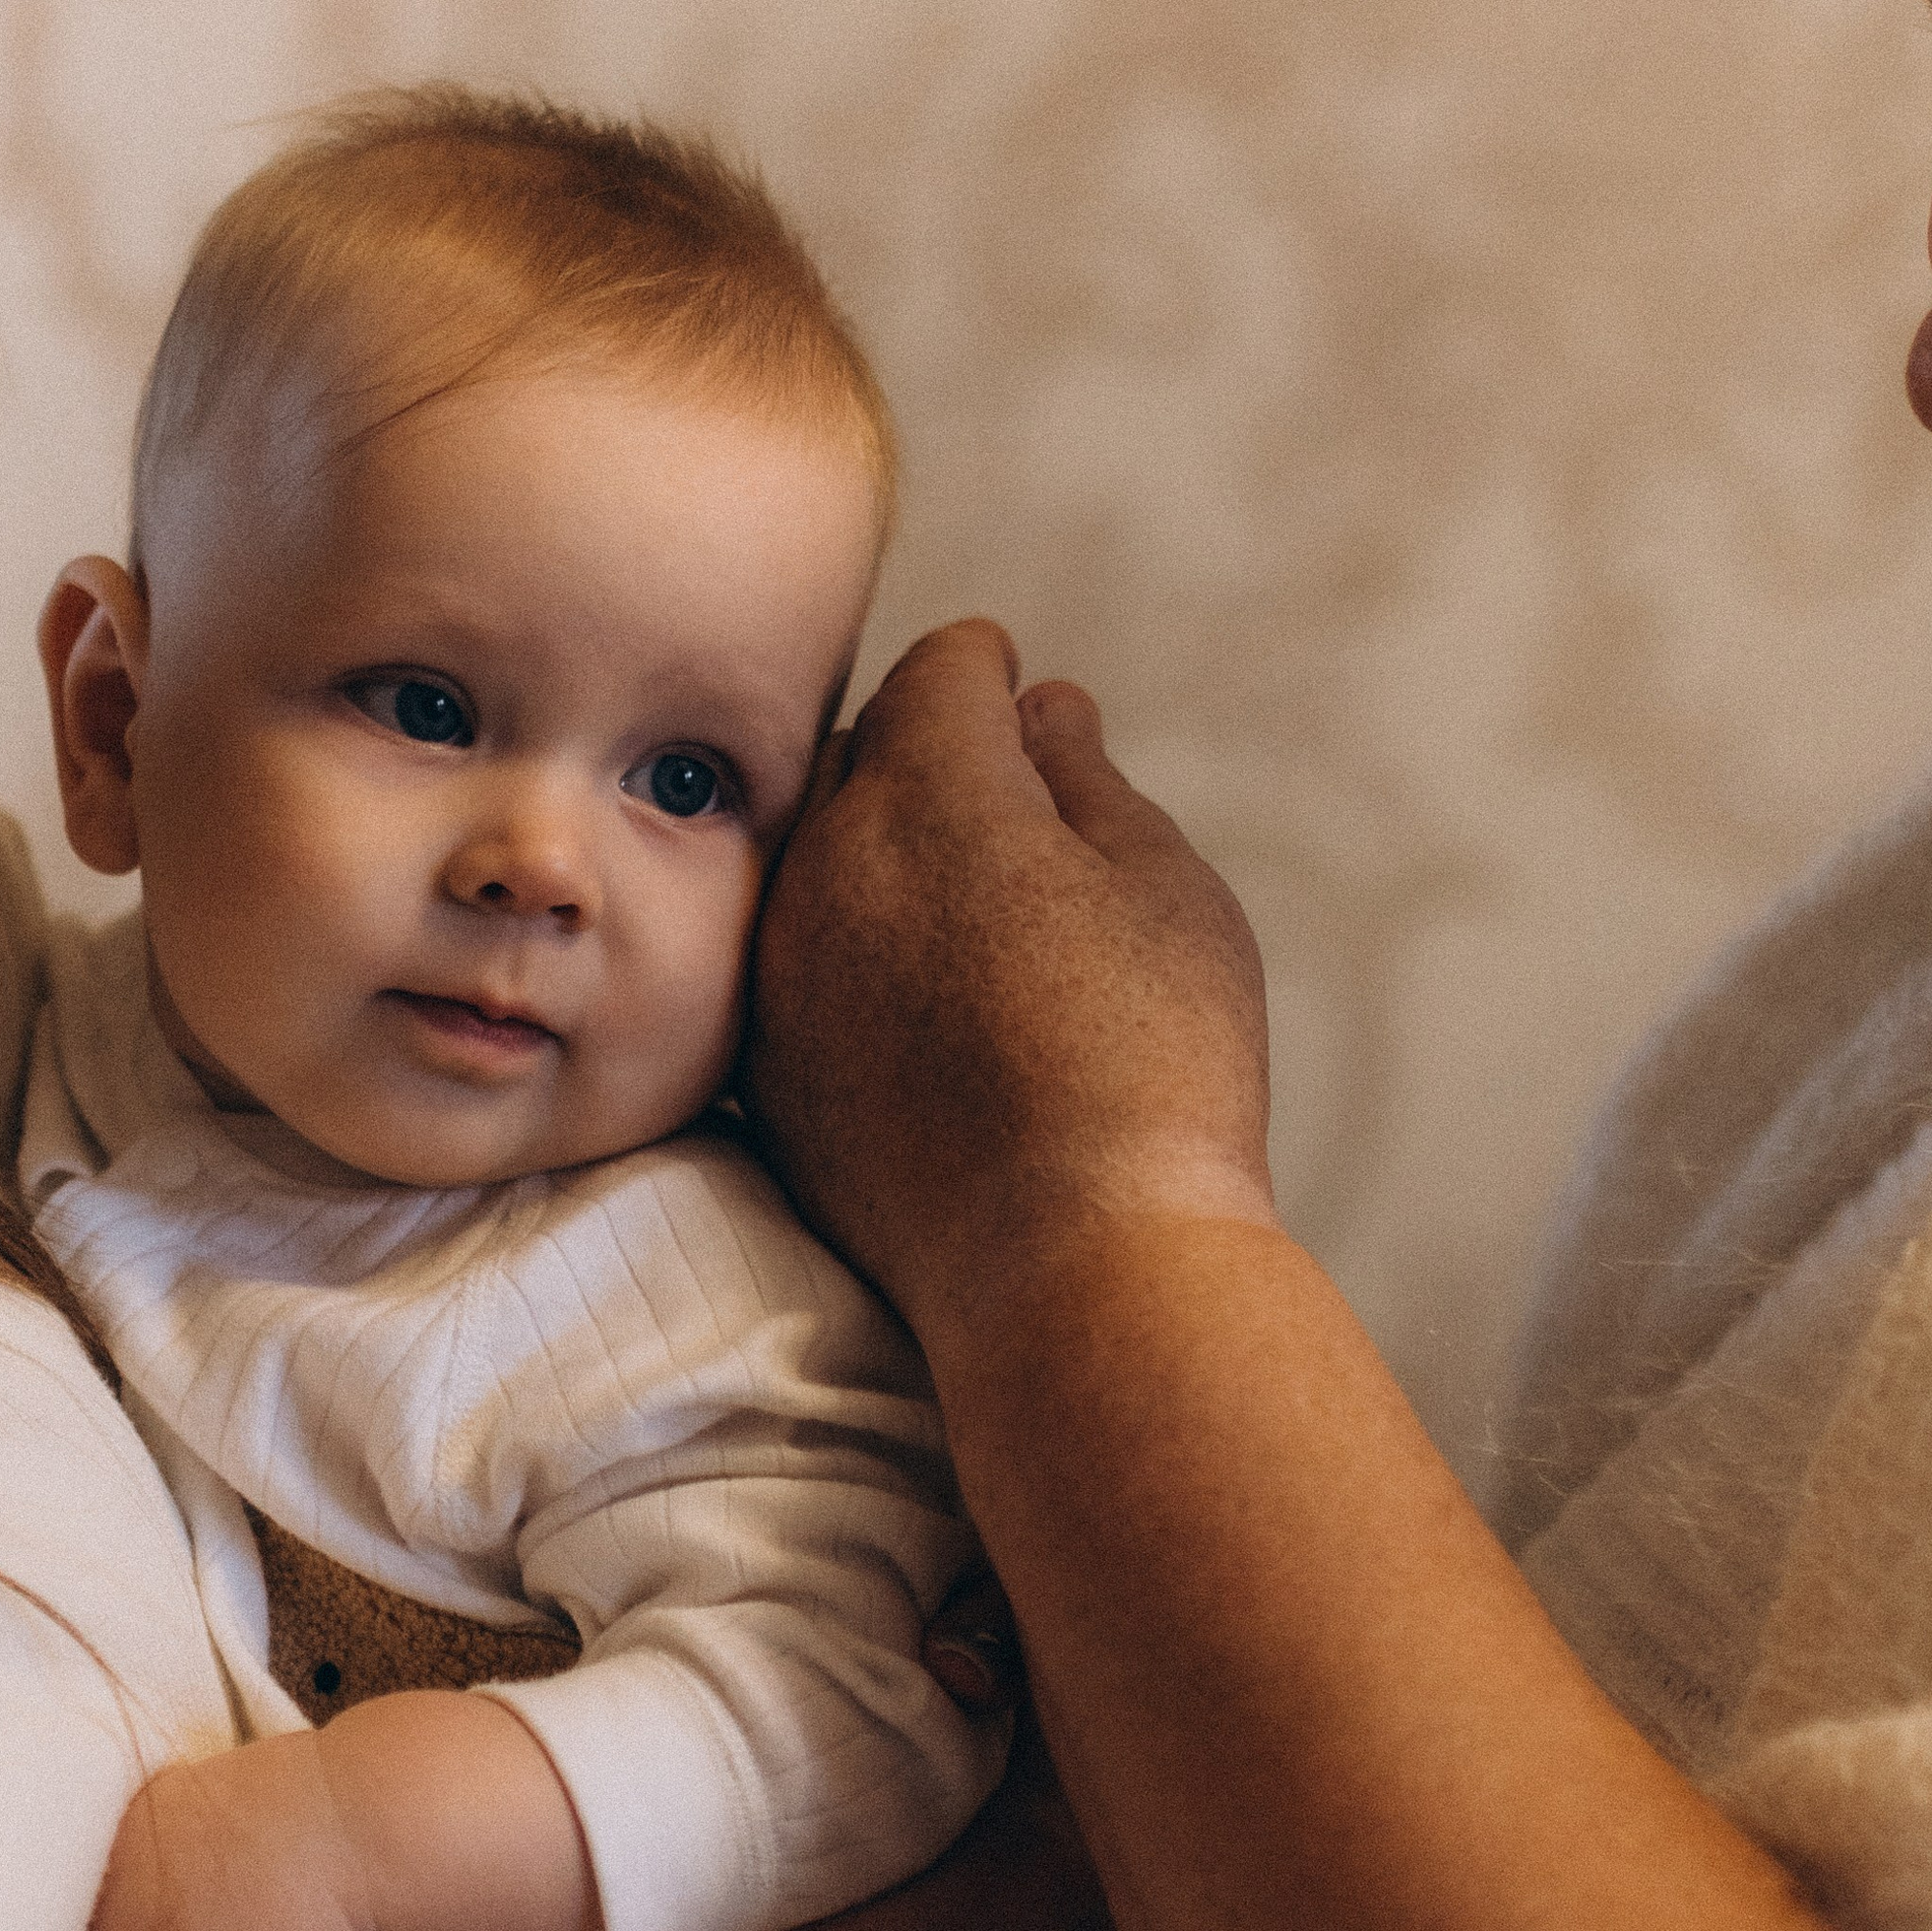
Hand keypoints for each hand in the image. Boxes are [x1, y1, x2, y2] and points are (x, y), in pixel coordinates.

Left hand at [746, 618, 1275, 1346]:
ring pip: (814, 867)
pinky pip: (792, 974)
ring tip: (963, 910)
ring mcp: (782, 973)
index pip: (941, 672)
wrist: (1070, 1263)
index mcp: (935, 787)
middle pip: (860, 757)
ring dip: (875, 862)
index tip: (1008, 681)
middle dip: (921, 755)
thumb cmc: (1154, 1060)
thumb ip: (1088, 782)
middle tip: (996, 798)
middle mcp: (831, 861)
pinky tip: (914, 1008)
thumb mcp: (1165, 890)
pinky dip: (844, 961)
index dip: (985, 667)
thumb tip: (1043, 711)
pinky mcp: (767, 1075)